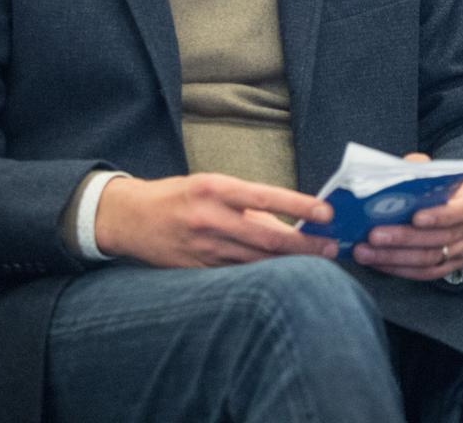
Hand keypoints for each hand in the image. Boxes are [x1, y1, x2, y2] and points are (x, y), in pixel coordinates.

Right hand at [94, 173, 339, 267]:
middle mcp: (209, 219)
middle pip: (267, 237)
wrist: (129, 218)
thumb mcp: (211, 185)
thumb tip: (287, 220)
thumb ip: (246, 202)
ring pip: (256, 262)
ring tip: (318, 262)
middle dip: (304, 245)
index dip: (299, 206)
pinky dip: (263, 276)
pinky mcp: (197, 270)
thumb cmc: (178, 195)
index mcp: (214, 189)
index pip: (266, 197)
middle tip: (332, 246)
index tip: (327, 212)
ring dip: (290, 264)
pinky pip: (237, 275)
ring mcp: (203, 249)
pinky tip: (284, 277)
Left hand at [352, 153, 462, 280]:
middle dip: (404, 238)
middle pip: (441, 238)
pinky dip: (399, 269)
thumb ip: (415, 168)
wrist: (443, 197)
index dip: (440, 216)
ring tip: (365, 252)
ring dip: (394, 257)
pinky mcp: (451, 265)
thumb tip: (393, 175)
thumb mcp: (427, 166)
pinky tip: (377, 262)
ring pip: (430, 259)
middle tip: (373, 236)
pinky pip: (425, 273)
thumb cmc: (432, 181)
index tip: (414, 217)